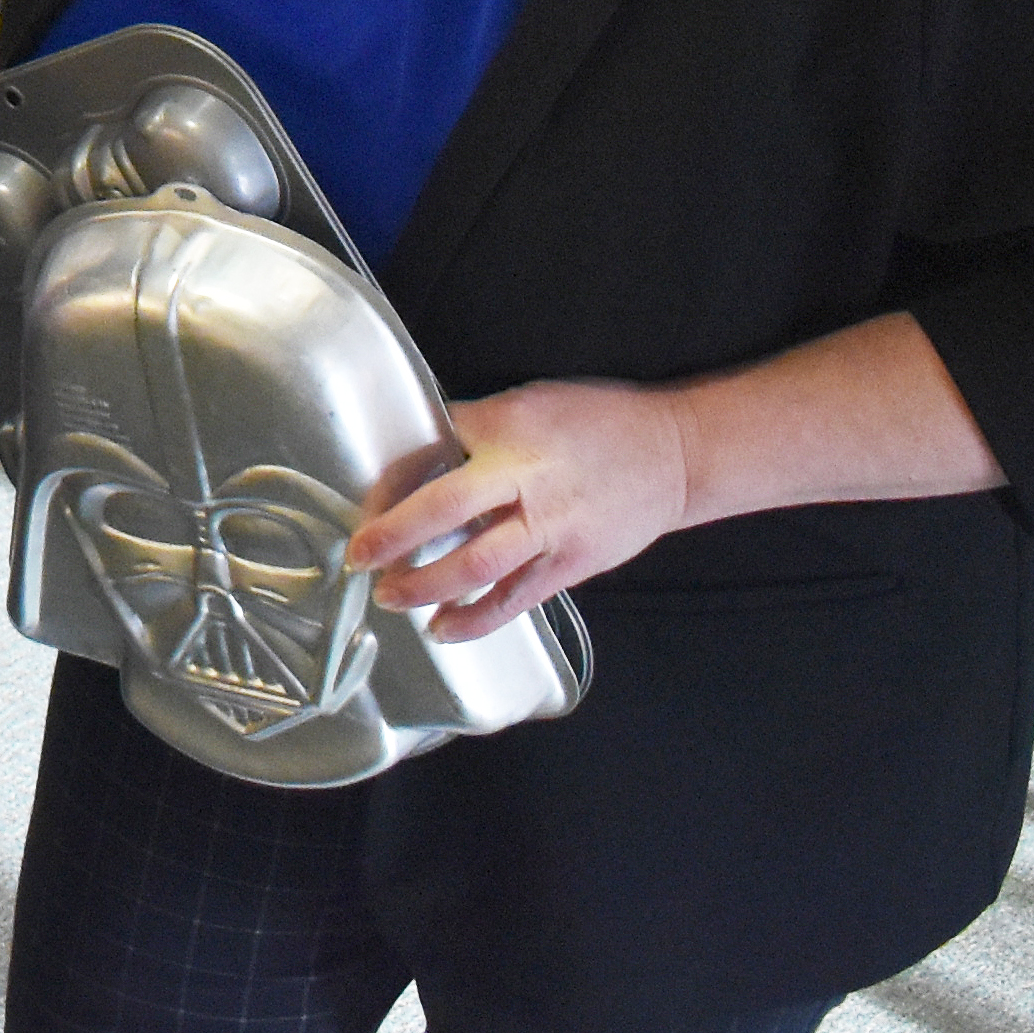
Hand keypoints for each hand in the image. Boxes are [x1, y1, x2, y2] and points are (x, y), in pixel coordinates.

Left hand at [345, 379, 692, 639]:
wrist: (675, 455)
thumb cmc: (597, 421)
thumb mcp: (528, 403)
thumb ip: (475, 427)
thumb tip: (423, 446)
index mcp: (508, 431)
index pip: (431, 450)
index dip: (392, 480)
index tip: (366, 501)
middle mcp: (527, 480)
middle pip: (445, 510)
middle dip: (394, 536)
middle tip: (358, 556)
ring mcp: (551, 528)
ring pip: (477, 563)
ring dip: (426, 585)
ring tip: (390, 598)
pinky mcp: (571, 564)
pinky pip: (516, 598)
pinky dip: (477, 618)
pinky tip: (443, 629)